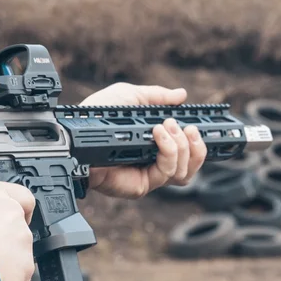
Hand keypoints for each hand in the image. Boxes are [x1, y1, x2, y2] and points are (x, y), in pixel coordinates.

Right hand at [0, 180, 36, 280]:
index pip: (15, 192)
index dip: (9, 207)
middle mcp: (9, 211)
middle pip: (14, 222)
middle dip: (1, 236)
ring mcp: (21, 239)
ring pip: (18, 248)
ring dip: (3, 257)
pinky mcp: (25, 266)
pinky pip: (18, 272)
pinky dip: (6, 278)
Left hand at [80, 82, 207, 198]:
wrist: (78, 133)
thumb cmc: (98, 116)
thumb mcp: (131, 97)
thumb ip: (157, 97)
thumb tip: (181, 95)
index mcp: (155, 145)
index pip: (187, 152)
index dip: (198, 143)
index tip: (201, 127)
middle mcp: (155, 163)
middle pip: (191, 166)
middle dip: (197, 146)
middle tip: (187, 127)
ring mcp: (149, 176)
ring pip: (184, 173)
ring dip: (182, 147)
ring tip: (167, 127)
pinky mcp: (141, 185)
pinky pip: (166, 173)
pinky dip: (168, 151)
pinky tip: (158, 135)